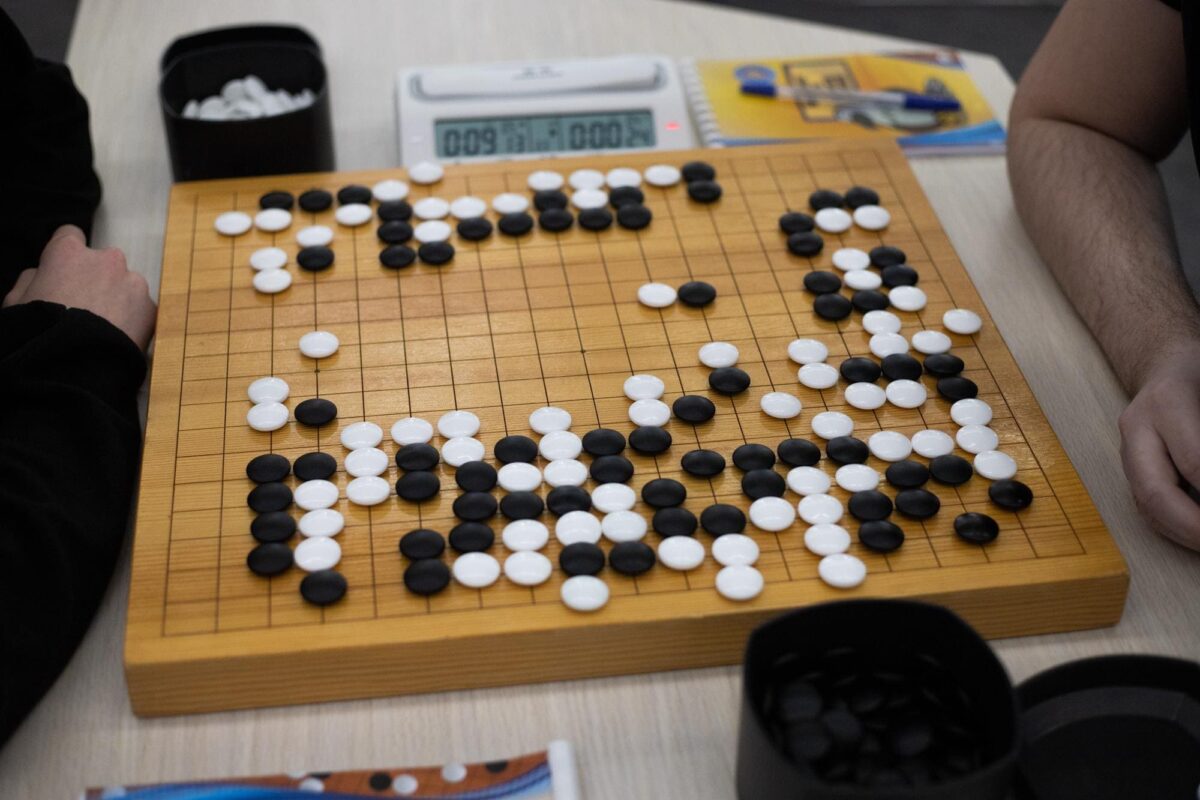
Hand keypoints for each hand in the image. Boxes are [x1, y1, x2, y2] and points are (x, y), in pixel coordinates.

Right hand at [2, 225, 155, 349]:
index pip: (69, 235)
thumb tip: (42, 274)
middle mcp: (106, 260)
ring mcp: (133, 282)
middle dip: (96, 278)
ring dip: (117, 298)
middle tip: (85, 308)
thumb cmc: (41, 334)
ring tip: (103, 328)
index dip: (65, 254)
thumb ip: (33, 278)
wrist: (76, 367)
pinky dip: (133, 318)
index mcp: (68, 252)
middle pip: (102, 262)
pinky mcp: (151, 307)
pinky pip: (141, 307)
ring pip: (125, 284)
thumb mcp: (17, 301)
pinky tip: (117, 337)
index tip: (65, 269)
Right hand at [1119, 340, 1199, 551]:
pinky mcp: (1130, 464)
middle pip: (1154, 492)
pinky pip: (1145, 505)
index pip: (1194, 463)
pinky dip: (1173, 526)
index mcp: (1166, 402)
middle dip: (1191, 527)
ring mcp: (1128, 447)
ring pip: (1145, 505)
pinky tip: (1195, 533)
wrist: (1168, 361)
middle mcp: (1138, 427)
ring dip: (1183, 533)